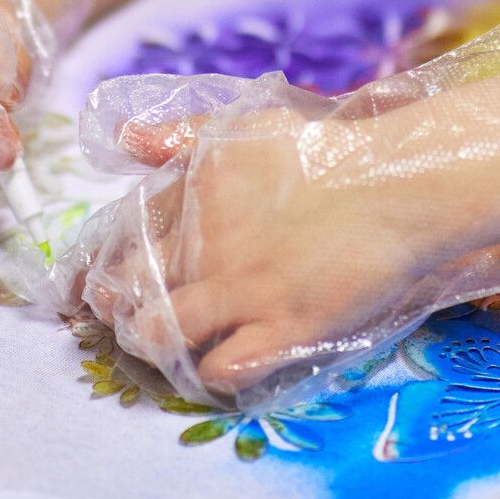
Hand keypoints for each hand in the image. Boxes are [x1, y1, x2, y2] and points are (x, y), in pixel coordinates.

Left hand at [77, 96, 454, 403]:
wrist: (396, 183)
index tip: (103, 281)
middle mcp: (206, 247)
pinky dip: (212, 373)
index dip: (106, 264)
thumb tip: (126, 137)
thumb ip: (181, 134)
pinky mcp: (285, 328)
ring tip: (166, 346)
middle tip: (129, 318)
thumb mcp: (244, 126)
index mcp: (190, 197)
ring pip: (164, 336)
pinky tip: (220, 364)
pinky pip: (225, 368)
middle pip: (132, 293)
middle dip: (120, 311)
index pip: (122, 238)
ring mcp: (243, 291)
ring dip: (156, 345)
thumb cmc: (324, 149)